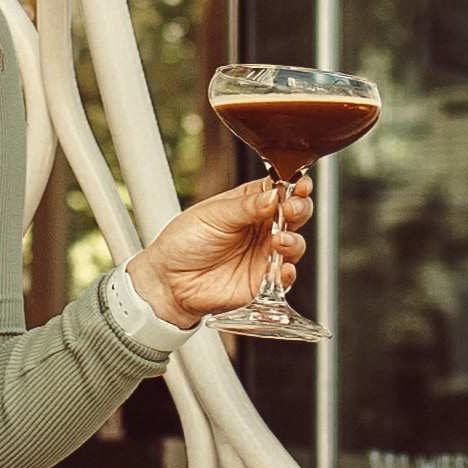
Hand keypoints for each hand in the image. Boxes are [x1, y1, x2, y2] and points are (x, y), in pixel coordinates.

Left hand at [127, 176, 308, 325]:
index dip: (293, 186)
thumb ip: (246, 206)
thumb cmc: (184, 241)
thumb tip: (274, 195)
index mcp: (250, 204)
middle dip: (299, 209)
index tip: (299, 185)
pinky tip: (282, 268)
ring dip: (294, 240)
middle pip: (295, 215)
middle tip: (291, 209)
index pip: (279, 190)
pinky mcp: (263, 282)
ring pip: (295, 245)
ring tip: (280, 240)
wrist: (168, 281)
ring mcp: (264, 254)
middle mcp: (261, 228)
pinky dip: (288, 273)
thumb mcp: (213, 215)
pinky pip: (284, 278)